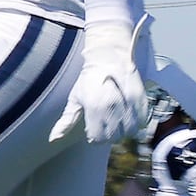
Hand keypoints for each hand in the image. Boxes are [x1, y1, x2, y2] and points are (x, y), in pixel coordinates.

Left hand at [51, 18, 145, 144]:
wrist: (109, 57)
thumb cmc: (89, 78)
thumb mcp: (75, 98)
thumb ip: (66, 121)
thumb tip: (54, 138)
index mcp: (94, 108)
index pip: (97, 138)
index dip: (95, 136)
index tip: (94, 129)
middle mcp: (112, 107)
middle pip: (113, 137)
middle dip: (109, 134)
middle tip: (106, 124)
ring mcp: (128, 104)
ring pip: (129, 132)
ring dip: (123, 130)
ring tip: (117, 120)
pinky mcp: (141, 100)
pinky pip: (141, 122)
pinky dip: (136, 122)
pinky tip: (128, 114)